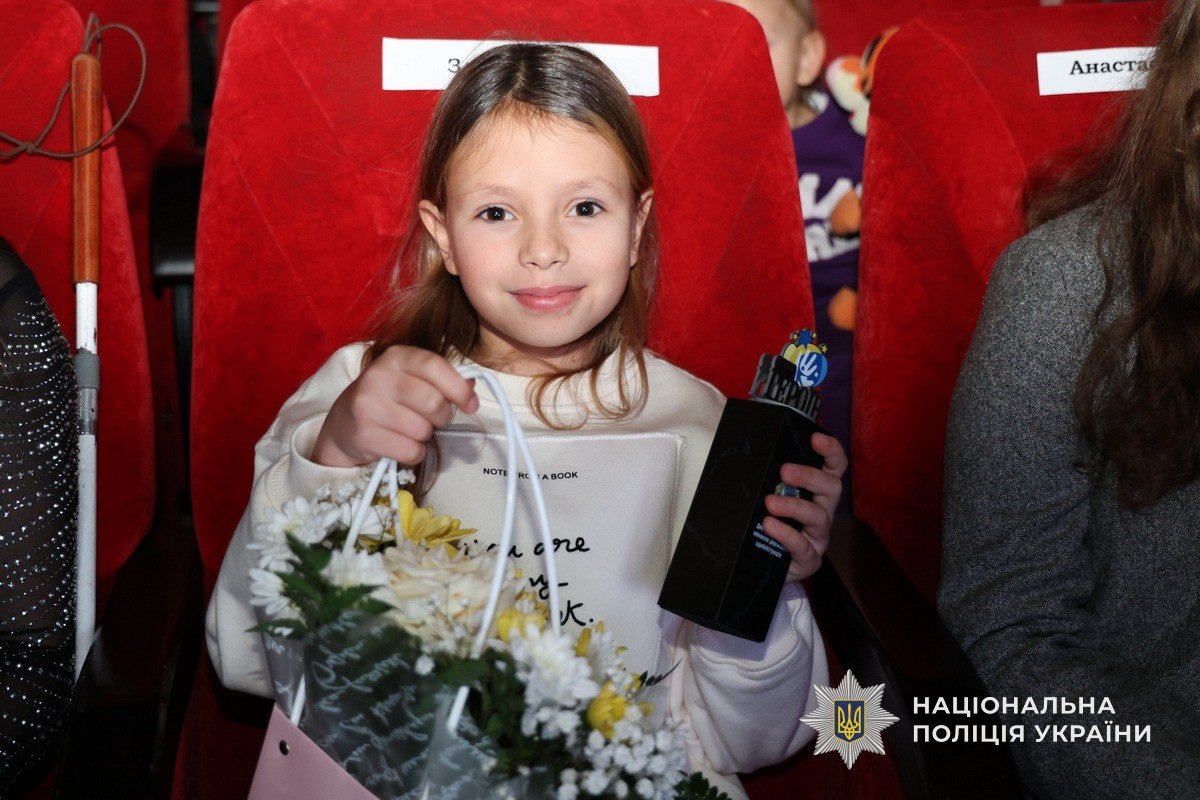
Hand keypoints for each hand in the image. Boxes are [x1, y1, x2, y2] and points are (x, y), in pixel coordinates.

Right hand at [312, 346, 478, 466]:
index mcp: (396, 356)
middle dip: (441, 416)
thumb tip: (472, 386)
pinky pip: (410, 451)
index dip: (459, 389)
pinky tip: (399, 443)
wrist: (343, 425)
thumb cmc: (389, 399)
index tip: (470, 405)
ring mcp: (368, 405)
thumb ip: (443, 379)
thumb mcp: (412, 379)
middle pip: (434, 403)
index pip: (435, 366)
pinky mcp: (364, 434)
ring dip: (424, 435)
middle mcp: (379, 376)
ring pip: (423, 430)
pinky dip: (413, 453)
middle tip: (429, 418)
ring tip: (407, 428)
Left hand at [762, 432, 847, 582]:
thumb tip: (744, 453)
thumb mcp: (766, 496)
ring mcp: (818, 536)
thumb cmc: (766, 524)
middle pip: (832, 487)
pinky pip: (803, 546)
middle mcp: (823, 511)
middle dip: (810, 476)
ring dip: (795, 506)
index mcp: (817, 491)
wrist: (762, 565)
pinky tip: (769, 526)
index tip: (815, 438)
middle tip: (785, 470)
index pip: (834, 466)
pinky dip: (786, 534)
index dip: (831, 450)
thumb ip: (765, 478)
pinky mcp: (809, 559)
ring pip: (818, 516)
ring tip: (770, 502)